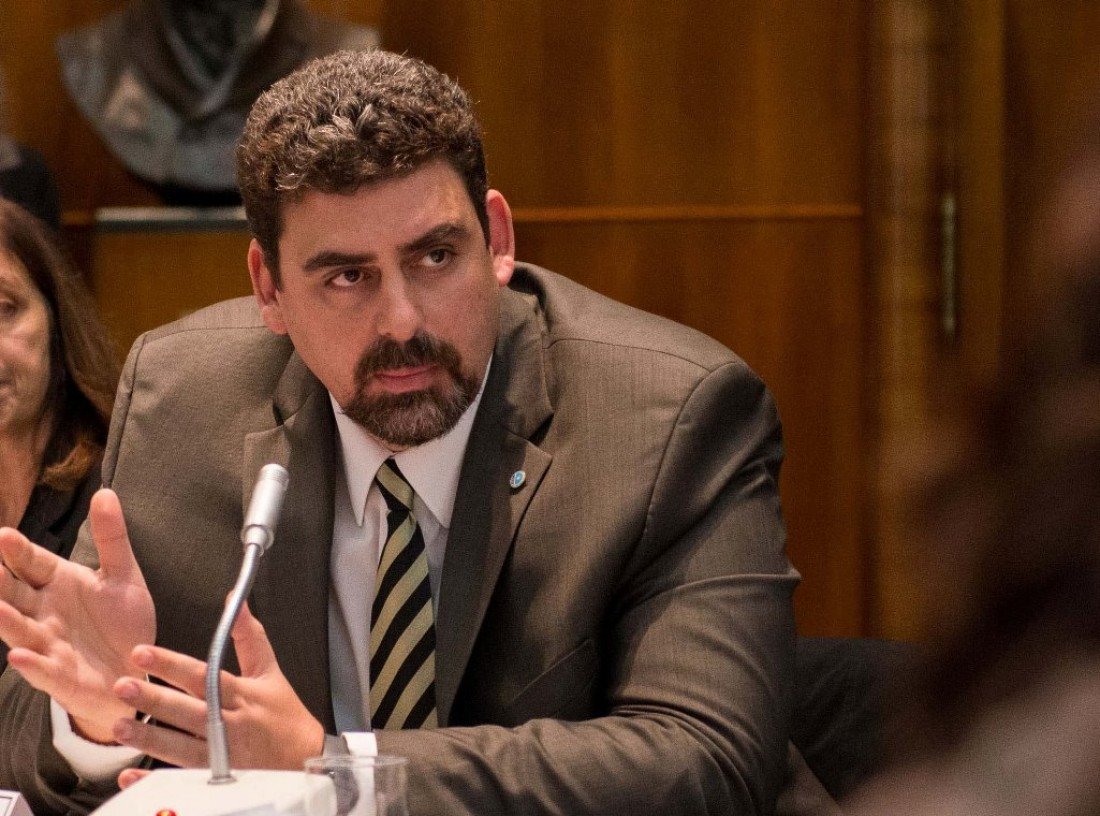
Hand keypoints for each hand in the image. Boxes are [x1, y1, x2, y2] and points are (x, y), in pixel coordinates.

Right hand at [0, 489, 154, 743]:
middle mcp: (44, 612)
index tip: (4, 535)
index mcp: (57, 583)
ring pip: (20, 629)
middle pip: (14, 594)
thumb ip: (112, 538)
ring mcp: (49, 645)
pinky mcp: (61, 677)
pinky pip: (44, 670)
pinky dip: (32, 664)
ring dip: (6, 620)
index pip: (31, 562)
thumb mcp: (123, 576)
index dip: (18, 551)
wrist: (137, 670)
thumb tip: (105, 492)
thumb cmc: (122, 623)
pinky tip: (20, 655)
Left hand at [110, 602, 323, 768]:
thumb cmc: (285, 715)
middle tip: (122, 686)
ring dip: (149, 738)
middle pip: (187, 711)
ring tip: (120, 727)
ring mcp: (222, 755)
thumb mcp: (270, 671)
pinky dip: (155, 779)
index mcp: (241, 694)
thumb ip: (249, 636)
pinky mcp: (216, 779)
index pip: (202, 675)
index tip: (142, 653)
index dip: (171, 664)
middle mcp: (229, 723)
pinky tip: (131, 775)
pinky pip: (181, 780)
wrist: (305, 759)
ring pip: (180, 747)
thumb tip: (236, 603)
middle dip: (154, 699)